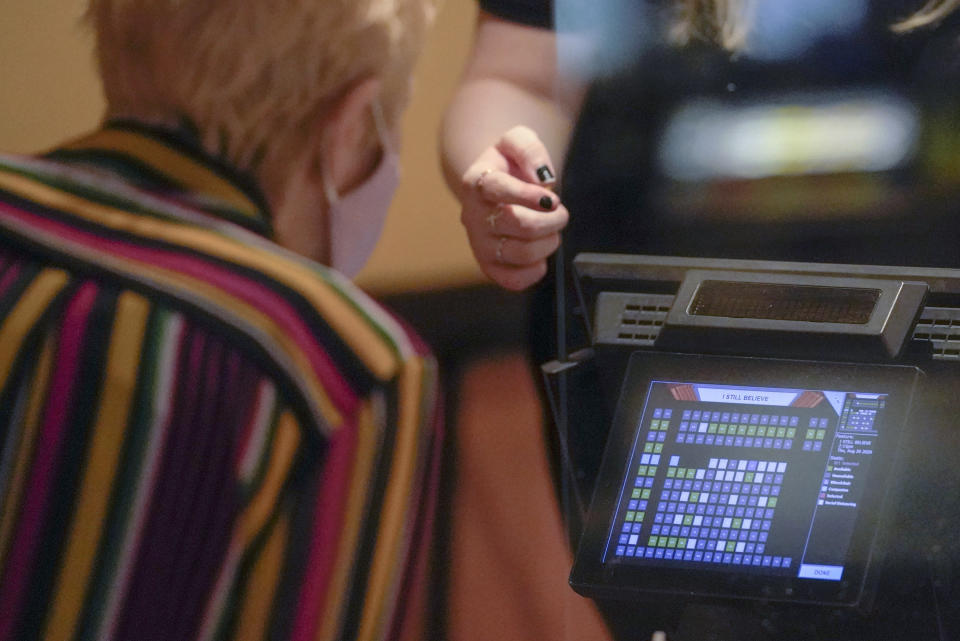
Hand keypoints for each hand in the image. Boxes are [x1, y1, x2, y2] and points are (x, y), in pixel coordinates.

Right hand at [459, 125, 568, 290]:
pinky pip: (513, 281)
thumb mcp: (516, 140)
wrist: (493, 188)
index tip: (551, 198)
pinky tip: (539, 255)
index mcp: (477, 182)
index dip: (529, 195)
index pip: (498, 189)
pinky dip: (535, 270)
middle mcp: (472, 216)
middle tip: (560, 212)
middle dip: (552, 220)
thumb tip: (543, 178)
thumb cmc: (508, 165)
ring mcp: (479, 244)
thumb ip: (529, 148)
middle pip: (520, 224)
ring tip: (551, 230)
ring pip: (522, 253)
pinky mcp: (488, 267)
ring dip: (549, 242)